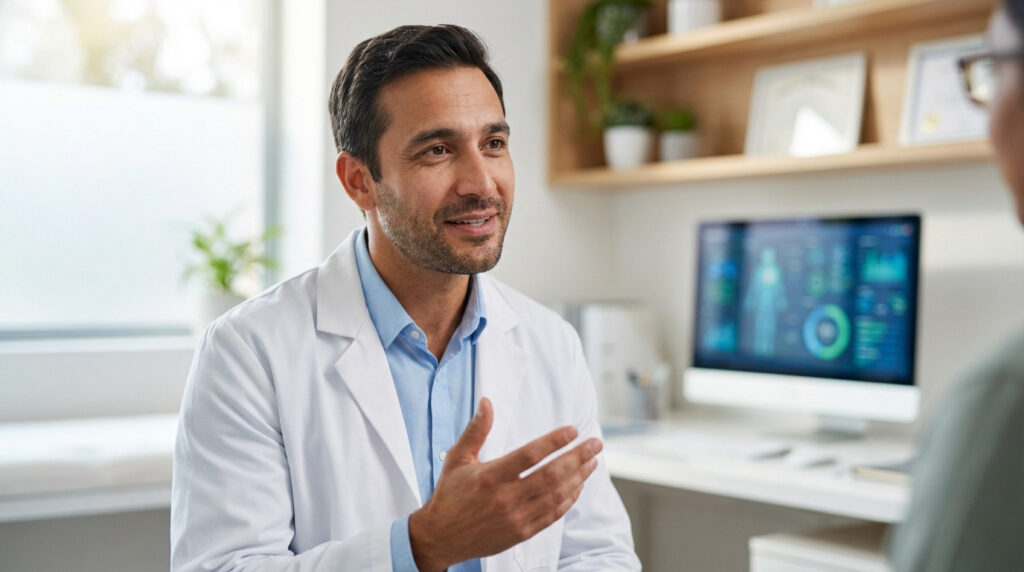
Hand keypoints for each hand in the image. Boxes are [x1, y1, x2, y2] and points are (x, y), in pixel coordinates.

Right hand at [407, 397, 601, 571]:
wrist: (441, 537)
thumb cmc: (450, 494)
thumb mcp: (457, 458)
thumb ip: (476, 430)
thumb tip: (487, 402)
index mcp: (490, 477)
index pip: (529, 455)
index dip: (554, 441)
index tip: (573, 430)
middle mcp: (505, 498)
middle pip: (551, 475)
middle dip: (578, 457)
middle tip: (596, 443)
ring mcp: (516, 518)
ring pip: (556, 495)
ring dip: (579, 477)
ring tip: (592, 461)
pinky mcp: (521, 533)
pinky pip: (553, 515)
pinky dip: (569, 499)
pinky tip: (578, 485)